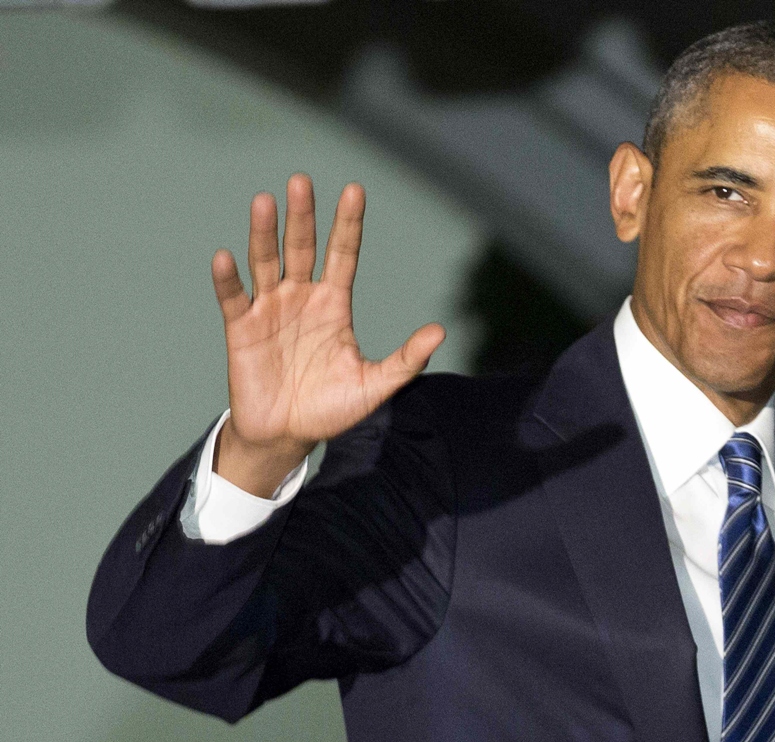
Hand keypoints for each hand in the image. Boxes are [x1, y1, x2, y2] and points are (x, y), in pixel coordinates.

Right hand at [210, 174, 444, 496]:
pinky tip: (225, 257)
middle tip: (301, 181)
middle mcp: (302, 297)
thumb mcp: (375, 385)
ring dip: (264, 233)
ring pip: (266, 262)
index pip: (343, 254)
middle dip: (303, 216)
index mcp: (334, 304)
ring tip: (264, 201)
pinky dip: (229, 279)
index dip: (348, 224)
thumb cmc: (332, 409)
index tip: (354, 190)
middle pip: (302, 247)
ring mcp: (270, 309)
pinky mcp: (242, 329)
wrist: (288, 436)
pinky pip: (234, 299)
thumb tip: (441, 331)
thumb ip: (407, 359)